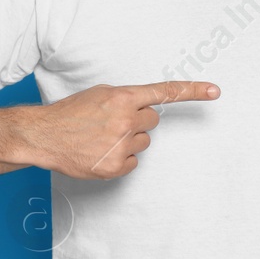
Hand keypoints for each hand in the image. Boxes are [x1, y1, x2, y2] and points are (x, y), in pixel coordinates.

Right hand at [19, 80, 218, 179]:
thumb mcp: (100, 94)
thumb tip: (146, 108)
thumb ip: (127, 99)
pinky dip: (121, 158)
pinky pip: (133, 162)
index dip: (193, 91)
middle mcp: (125, 120)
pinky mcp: (115, 167)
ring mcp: (121, 145)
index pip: (165, 92)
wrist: (44, 136)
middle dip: (139, 121)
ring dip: (129, 140)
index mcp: (123, 98)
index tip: (215, 91)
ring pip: (143, 142)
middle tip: (114, 122)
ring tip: (102, 137)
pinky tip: (100, 152)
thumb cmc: (71, 113)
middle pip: (153, 121)